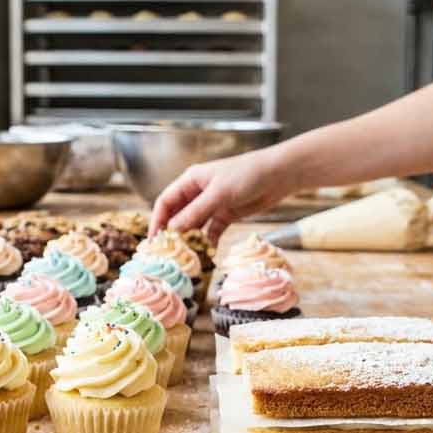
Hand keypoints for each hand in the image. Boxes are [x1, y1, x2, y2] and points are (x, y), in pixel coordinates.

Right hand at [148, 147, 298, 241]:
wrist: (279, 175)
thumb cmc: (247, 175)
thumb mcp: (218, 194)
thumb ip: (195, 213)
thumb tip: (172, 230)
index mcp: (191, 181)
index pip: (165, 201)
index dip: (157, 220)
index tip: (153, 241)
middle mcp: (198, 192)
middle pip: (177, 215)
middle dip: (172, 233)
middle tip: (166, 253)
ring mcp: (212, 204)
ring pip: (194, 225)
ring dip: (190, 239)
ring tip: (185, 257)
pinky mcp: (227, 214)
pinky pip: (211, 231)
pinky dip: (208, 241)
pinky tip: (206, 253)